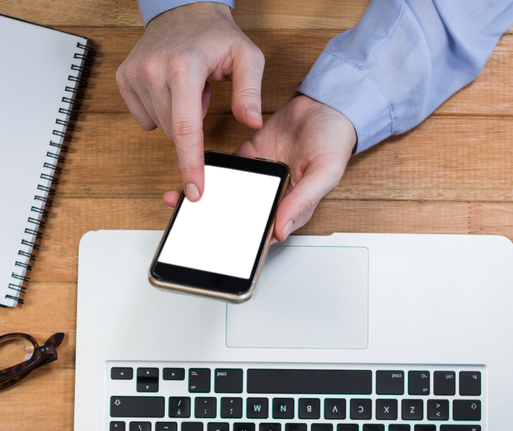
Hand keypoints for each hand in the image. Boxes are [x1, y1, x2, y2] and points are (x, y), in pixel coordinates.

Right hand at [117, 2, 263, 203]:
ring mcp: (135, 75)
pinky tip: (170, 90)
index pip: (186, 129)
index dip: (192, 165)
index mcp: (185, 67)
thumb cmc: (216, 35)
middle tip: (203, 96)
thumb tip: (251, 123)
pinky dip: (160, 112)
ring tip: (187, 88)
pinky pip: (145, 118)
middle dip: (192, 130)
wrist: (183, 9)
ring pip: (160, 128)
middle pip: (175, 133)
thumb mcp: (247, 57)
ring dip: (178, 119)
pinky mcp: (124, 79)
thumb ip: (250, 92)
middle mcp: (154, 70)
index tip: (196, 191)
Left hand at [163, 95, 356, 241]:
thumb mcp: (325, 173)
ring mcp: (258, 177)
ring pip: (228, 194)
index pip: (262, 233)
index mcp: (291, 207)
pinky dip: (208, 169)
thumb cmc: (334, 141)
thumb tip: (281, 230)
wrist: (327, 105)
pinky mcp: (249, 156)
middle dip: (212, 218)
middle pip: (239, 215)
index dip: (240, 240)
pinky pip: (225, 168)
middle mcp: (272, 196)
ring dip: (205, 195)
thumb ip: (302, 201)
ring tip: (178, 198)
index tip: (214, 242)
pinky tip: (190, 170)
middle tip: (187, 218)